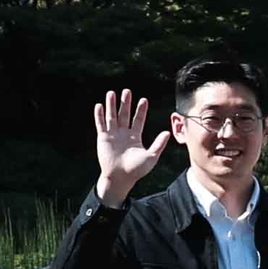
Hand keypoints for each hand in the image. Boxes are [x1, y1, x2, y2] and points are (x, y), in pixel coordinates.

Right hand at [90, 88, 158, 204]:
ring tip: (112, 93)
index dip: (141, 110)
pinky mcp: (103, 138)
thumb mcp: (151, 156)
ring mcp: (113, 135)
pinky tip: (100, 105)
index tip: (143, 100)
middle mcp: (123, 134)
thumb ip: (159, 144)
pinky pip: (100, 124)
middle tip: (127, 91)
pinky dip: (100, 115)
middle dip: (126, 103)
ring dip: (112, 105)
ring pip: (112, 116)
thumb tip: (167, 132)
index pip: (138, 120)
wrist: (121, 177)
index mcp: (135, 137)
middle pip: (125, 115)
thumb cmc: (136, 170)